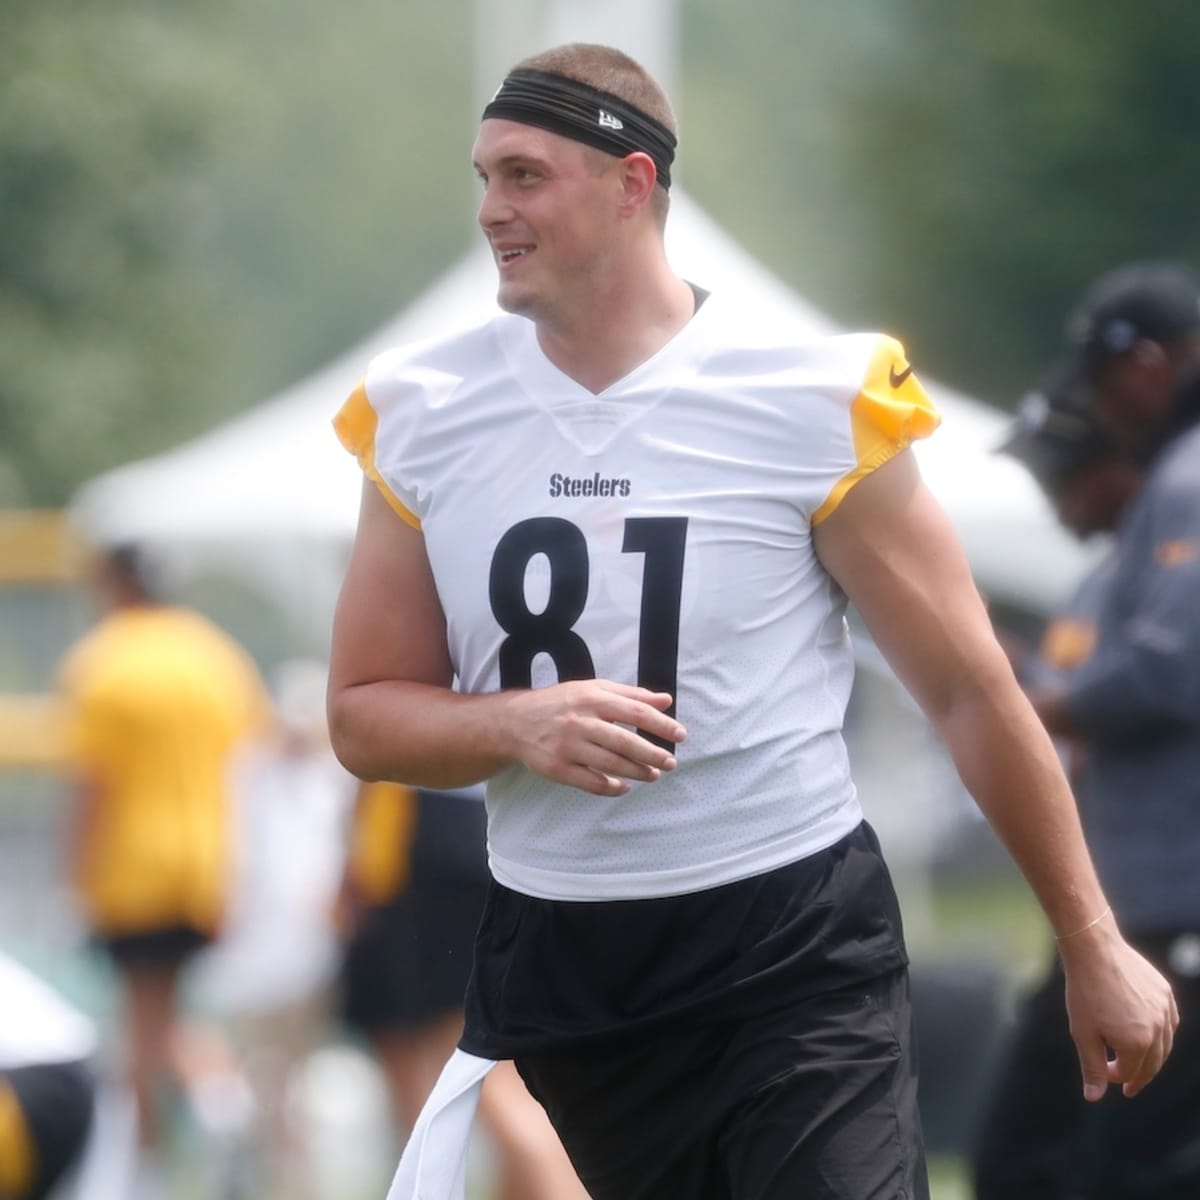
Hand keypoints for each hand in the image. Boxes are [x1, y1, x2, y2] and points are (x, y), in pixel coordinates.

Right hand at [499, 680, 685, 795]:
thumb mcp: (593, 689)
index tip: (680, 734)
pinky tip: (624, 787)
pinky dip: (610, 787)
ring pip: (610, 764)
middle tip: (671, 762)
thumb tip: (666, 700)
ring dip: (637, 772)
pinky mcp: (557, 768)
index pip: (635, 712)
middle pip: (625, 741)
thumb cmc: (561, 703)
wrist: (515, 722)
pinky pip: (590, 782)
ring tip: (654, 775)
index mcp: (592, 698)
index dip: (660, 724)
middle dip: (652, 754)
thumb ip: (631, 695)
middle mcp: (580, 721)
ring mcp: (568, 747)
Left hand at [1059, 918, 1179, 1099]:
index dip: (1116, 1077)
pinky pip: (1168, 1021)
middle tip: (1128, 1081)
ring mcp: (1165, 1009)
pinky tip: (1150, 1034)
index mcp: (1139, 1044)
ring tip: (1138, 1060)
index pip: (1131, 1073)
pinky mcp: (1165, 992)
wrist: (1094, 950)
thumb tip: (1094, 1098)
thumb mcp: (1083, 1034)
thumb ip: (1092, 1068)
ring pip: (1165, 1043)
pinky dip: (1161, 1033)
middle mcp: (1159, 1029)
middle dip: (1139, 1074)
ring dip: (1152, 1055)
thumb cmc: (1085, 992)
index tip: (1105, 1076)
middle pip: (1153, 1062)